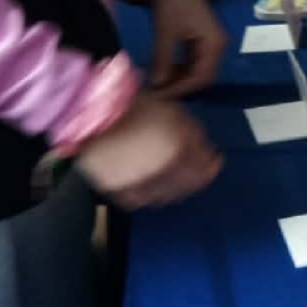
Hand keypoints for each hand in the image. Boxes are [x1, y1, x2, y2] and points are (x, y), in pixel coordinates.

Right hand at [76, 92, 221, 208]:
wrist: (91, 116)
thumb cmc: (133, 107)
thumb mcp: (171, 111)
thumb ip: (192, 133)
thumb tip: (207, 150)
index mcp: (177, 150)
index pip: (204, 167)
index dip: (212, 164)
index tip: (215, 161)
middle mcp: (162, 172)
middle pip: (187, 184)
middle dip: (196, 177)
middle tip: (198, 171)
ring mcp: (139, 185)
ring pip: (165, 195)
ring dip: (174, 188)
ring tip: (173, 177)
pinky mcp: (118, 192)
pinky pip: (139, 199)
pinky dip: (148, 195)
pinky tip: (150, 186)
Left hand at [147, 0, 226, 97]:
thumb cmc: (173, 4)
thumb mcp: (166, 33)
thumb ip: (163, 60)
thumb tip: (156, 85)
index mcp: (215, 44)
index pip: (203, 76)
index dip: (182, 88)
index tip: (161, 95)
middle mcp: (218, 47)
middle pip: (204, 76)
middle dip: (182, 85)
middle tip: (159, 92)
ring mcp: (212, 44)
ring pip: (199, 70)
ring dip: (181, 78)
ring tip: (160, 83)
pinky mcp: (203, 42)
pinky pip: (195, 62)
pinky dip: (182, 69)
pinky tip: (166, 71)